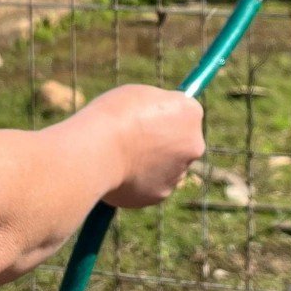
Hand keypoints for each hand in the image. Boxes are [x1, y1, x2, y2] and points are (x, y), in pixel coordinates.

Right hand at [76, 84, 206, 208]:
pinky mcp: (161, 193)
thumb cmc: (112, 116)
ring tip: (120, 156)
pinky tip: (119, 172)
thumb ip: (157, 108)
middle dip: (163, 142)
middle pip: (182, 142)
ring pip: (166, 166)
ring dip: (150, 163)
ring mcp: (179, 171)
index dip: (166, 114)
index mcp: (190, 113)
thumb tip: (159, 118)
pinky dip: (138, 181)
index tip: (152, 117)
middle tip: (134, 139)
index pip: (186, 112)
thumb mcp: (139, 96)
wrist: (97, 150)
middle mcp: (193, 144)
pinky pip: (151, 185)